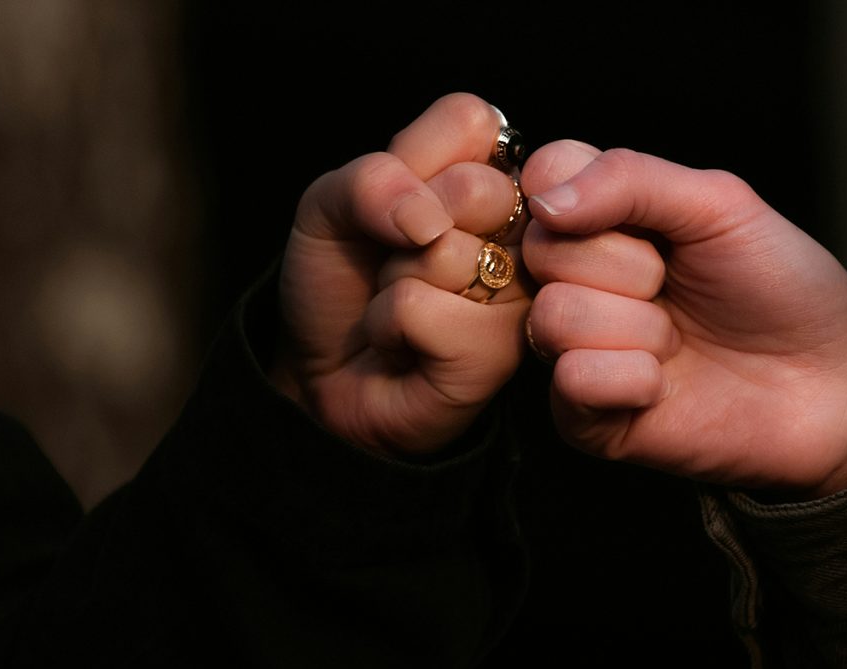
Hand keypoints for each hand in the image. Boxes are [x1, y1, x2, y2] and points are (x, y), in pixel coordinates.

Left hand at [270, 93, 531, 456]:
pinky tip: (406, 345)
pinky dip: (390, 326)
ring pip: (447, 253)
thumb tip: (426, 218)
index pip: (476, 121)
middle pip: (477, 188)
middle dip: (405, 225)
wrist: (322, 369)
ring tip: (402, 305)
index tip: (401, 205)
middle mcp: (525, 233)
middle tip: (401, 258)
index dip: (413, 162)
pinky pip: (425, 310)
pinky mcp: (503, 352)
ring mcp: (523, 296)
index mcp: (495, 179)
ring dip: (395, 281)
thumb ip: (371, 180)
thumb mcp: (330, 206)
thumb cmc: (342, 282)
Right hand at [521, 141, 846, 497]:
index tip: (643, 220)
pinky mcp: (584, 416)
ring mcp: (576, 348)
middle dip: (629, 267)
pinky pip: (571, 381)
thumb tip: (546, 199)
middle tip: (674, 284)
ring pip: (555, 317)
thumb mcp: (721, 206)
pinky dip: (631, 380)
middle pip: (543, 250)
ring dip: (638, 328)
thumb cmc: (782, 287)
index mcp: (603, 218)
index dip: (581, 194)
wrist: (833, 383)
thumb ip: (630, 179)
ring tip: (677, 339)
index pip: (541, 179)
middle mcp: (578, 280)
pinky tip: (664, 383)